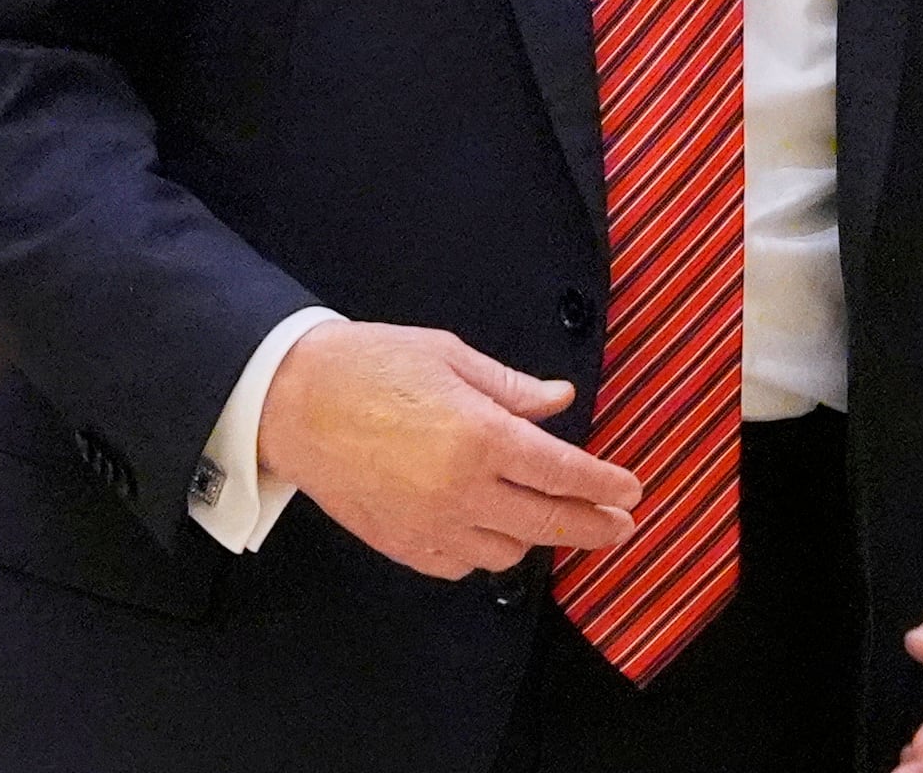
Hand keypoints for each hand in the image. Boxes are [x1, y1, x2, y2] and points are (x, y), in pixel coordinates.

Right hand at [252, 320, 637, 578]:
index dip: (604, 485)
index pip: (563, 472)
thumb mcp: (452, 357)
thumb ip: (512, 387)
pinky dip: (484, 553)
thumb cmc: (370, 367)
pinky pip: (460, 565)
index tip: (631, 492)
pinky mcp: (400, 544)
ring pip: (507, 551)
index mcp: (480, 436)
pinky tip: (491, 529)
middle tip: (620, 526)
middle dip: (593, 527)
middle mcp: (460, 488)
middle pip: (547, 522)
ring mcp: (429, 523)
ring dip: (535, 536)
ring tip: (550, 517)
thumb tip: (559, 399)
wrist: (290, 402)